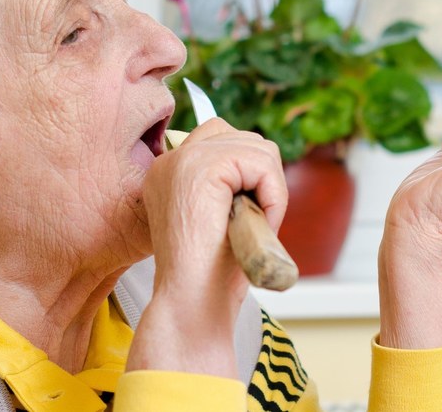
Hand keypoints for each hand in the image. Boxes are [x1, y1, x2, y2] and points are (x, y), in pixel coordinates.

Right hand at [125, 118, 286, 376]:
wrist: (191, 304)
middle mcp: (169, 161)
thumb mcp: (217, 219)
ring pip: (257, 148)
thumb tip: (264, 160)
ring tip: (254, 227)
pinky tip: (258, 223)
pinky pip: (261, 163)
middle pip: (243, 137)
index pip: (221, 138)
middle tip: (255, 223)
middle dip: (263, 178)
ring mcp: (182, 160)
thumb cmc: (208, 277)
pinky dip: (274, 194)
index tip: (246, 214)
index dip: (249, 172)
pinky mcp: (201, 168)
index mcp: (168, 172)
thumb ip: (229, 185)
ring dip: (271, 189)